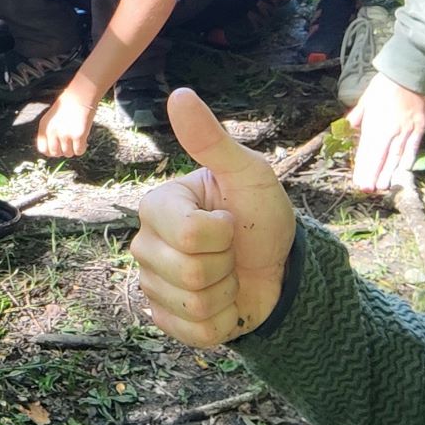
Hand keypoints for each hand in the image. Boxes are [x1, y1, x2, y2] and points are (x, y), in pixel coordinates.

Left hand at [37, 87, 96, 156]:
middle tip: (69, 143)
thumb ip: (50, 134)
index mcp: (44, 127)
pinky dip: (82, 148)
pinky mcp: (78, 135)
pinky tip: (83, 139)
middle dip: (63, 151)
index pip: (43, 149)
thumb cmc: (67, 106)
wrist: (80, 95)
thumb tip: (54, 152)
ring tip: (76, 138)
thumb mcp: (51, 119)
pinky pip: (79, 151)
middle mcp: (52, 132)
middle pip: (56, 153)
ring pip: (68, 154)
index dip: (51, 151)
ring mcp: (65, 134)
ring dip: (73, 149)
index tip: (58, 149)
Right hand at [131, 88, 297, 345]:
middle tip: (232, 253)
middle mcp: (144, 243)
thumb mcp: (247, 175)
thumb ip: (211, 140)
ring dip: (225, 294)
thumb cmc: (261, 216)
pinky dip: (220, 322)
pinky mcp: (164, 319)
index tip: (231, 221)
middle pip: (190, 272)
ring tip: (229, 276)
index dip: (223, 234)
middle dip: (226, 266)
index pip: (189, 234)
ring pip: (192, 304)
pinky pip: (192, 331)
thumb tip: (179, 94)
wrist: (279, 269)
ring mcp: (151, 284)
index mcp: (157, 206)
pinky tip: (222, 302)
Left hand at [345, 72, 424, 193]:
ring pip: (397, 155)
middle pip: (381, 156)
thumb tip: (346, 128)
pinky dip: (408, 158)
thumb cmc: (383, 86)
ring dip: (390, 171)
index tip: (359, 182)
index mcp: (375, 123)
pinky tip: (403, 170)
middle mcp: (390, 128)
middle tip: (369, 190)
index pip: (367, 151)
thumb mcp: (365, 100)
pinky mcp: (420, 126)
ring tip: (384, 186)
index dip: (364, 168)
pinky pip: (413, 146)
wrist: (407, 73)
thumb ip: (357, 117)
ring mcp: (406, 128)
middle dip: (375, 175)